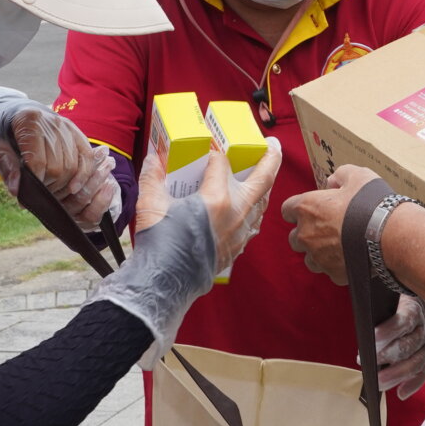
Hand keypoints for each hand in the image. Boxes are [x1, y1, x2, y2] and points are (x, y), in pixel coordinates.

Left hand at [0, 87, 114, 229]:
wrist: (14, 115)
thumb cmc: (3, 133)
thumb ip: (7, 167)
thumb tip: (17, 190)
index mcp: (29, 121)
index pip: (38, 162)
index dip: (35, 182)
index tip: (28, 192)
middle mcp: (52, 121)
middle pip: (58, 166)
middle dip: (49, 185)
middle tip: (38, 192)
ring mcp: (67, 127)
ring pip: (72, 166)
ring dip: (63, 184)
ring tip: (50, 189)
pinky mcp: (77, 133)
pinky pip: (87, 158)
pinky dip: (83, 175)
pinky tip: (73, 188)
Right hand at [137, 136, 282, 276]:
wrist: (167, 282)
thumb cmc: (160, 243)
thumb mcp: (151, 204)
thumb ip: (153, 177)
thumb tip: (154, 158)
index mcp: (216, 198)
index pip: (221, 164)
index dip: (214, 154)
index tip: (207, 152)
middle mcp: (236, 212)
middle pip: (263, 178)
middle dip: (271, 158)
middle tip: (273, 143)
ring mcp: (241, 230)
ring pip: (263, 201)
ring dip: (265, 184)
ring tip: (264, 171)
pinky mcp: (239, 245)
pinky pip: (255, 221)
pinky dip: (255, 207)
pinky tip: (251, 204)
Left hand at [281, 165, 383, 285]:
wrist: (389, 234)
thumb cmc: (370, 203)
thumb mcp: (357, 175)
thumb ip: (340, 175)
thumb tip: (333, 181)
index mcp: (307, 207)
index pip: (287, 209)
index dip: (298, 209)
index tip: (310, 209)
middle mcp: (306, 234)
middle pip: (295, 237)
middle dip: (306, 234)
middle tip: (326, 229)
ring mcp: (318, 257)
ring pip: (309, 258)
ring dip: (318, 253)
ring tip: (337, 247)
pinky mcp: (333, 273)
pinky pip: (329, 271)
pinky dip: (337, 266)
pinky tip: (350, 259)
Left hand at [376, 294, 424, 396]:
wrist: (419, 302)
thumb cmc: (396, 302)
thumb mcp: (387, 295)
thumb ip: (376, 303)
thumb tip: (355, 307)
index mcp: (414, 308)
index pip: (405, 319)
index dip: (390, 329)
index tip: (372, 337)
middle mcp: (424, 327)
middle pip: (410, 344)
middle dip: (389, 356)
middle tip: (370, 363)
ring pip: (417, 361)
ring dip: (398, 374)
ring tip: (379, 382)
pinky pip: (423, 373)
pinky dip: (413, 384)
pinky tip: (401, 393)